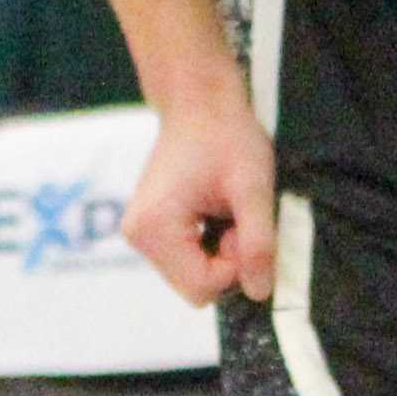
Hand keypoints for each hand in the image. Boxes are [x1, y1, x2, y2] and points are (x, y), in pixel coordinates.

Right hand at [126, 90, 277, 308]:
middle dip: (225, 260)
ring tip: (223, 208)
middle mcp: (137, 236)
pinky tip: (211, 210)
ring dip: (218, 252)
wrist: (199, 102)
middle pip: (194, 286)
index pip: (203, 288)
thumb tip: (259, 293)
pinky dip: (207, 245)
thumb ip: (258, 243)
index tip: (241, 222)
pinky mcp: (149, 229)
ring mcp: (140, 233)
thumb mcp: (252, 188)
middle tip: (233, 213)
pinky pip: (186, 260)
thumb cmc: (226, 136)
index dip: (235, 264)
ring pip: (192, 276)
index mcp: (154, 228)